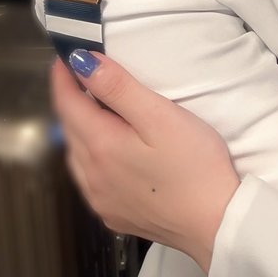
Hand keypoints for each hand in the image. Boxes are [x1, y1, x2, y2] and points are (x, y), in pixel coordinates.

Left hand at [51, 53, 239, 272]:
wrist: (214, 221)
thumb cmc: (194, 165)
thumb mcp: (160, 116)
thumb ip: (119, 88)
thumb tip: (84, 63)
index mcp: (101, 146)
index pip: (68, 104)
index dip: (64, 76)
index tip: (65, 56)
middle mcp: (92, 176)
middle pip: (70, 129)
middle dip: (72, 99)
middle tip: (83, 75)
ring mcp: (101, 199)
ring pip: (77, 156)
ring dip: (80, 129)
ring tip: (95, 109)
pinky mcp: (114, 214)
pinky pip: (89, 179)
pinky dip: (91, 157)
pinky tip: (110, 152)